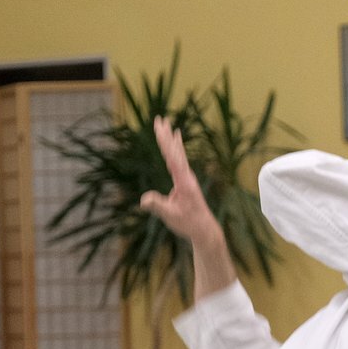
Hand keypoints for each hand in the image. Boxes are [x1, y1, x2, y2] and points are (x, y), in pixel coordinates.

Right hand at [139, 117, 220, 244]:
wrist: (203, 229)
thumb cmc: (188, 223)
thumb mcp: (170, 216)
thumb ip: (157, 206)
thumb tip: (144, 200)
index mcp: (184, 181)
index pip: (172, 157)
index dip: (165, 142)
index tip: (160, 128)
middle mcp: (187, 176)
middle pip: (176, 151)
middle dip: (167, 135)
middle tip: (160, 119)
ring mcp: (187, 178)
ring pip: (179, 154)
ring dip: (172, 140)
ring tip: (169, 125)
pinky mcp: (185, 182)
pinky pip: (179, 161)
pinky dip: (176, 150)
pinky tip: (176, 144)